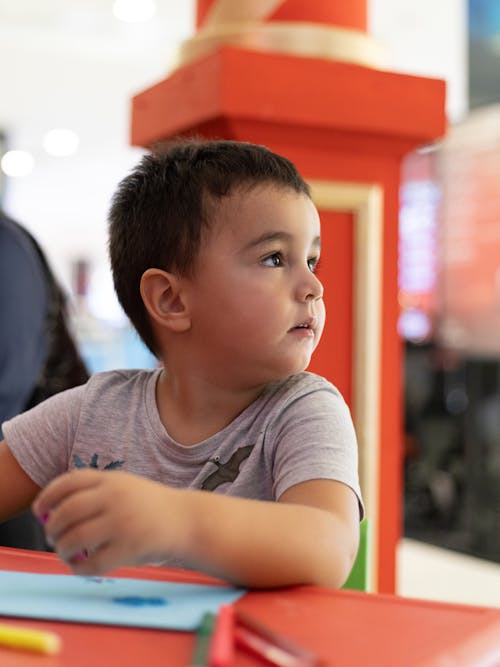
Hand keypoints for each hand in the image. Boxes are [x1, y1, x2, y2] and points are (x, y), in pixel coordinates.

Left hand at [32, 469, 183, 574]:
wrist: (187, 520)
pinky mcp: (128, 548)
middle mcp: (115, 498)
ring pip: (74, 539)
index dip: (48, 496)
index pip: (68, 482)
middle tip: (52, 536)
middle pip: (67, 512)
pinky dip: (78, 568)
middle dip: (52, 527)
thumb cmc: (150, 506)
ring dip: (62, 549)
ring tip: (64, 552)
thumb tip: (52, 512)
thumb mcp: (125, 487)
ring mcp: (121, 523)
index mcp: (112, 480)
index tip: (40, 510)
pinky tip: (79, 566)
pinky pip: (92, 563)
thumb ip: (95, 493)